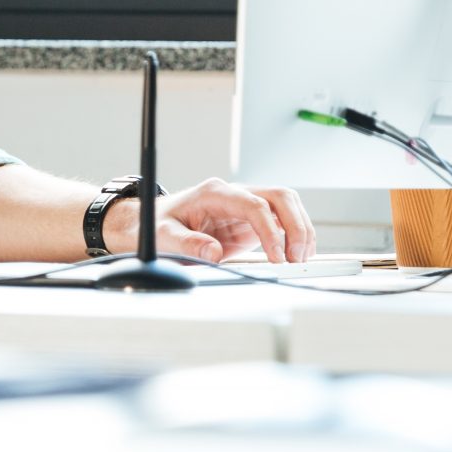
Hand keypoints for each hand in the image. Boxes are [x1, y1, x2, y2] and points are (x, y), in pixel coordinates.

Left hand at [102, 178, 315, 264]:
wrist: (150, 223)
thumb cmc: (155, 225)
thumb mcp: (163, 236)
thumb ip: (187, 244)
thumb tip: (213, 254)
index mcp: (214, 193)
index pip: (254, 204)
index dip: (270, 229)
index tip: (277, 255)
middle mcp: (234, 194)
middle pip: (279, 196)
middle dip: (296, 225)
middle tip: (298, 257)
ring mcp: (244, 205)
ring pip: (286, 205)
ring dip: (300, 229)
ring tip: (301, 258)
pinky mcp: (249, 221)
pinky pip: (281, 220)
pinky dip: (294, 235)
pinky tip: (296, 254)